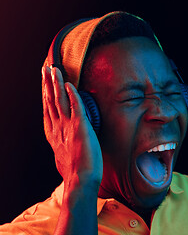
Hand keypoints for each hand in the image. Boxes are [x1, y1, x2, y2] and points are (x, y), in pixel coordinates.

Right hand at [42, 66, 102, 187]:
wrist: (80, 180)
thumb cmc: (75, 171)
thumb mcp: (64, 154)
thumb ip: (63, 143)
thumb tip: (64, 140)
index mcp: (54, 133)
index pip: (48, 109)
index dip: (46, 94)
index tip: (45, 82)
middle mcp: (57, 128)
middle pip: (50, 101)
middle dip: (48, 83)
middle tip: (46, 69)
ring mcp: (67, 127)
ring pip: (59, 100)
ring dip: (56, 84)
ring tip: (54, 70)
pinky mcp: (80, 127)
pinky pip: (75, 107)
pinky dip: (72, 95)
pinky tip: (70, 84)